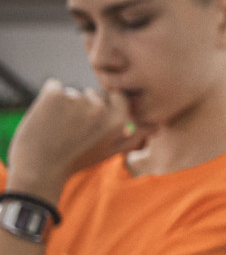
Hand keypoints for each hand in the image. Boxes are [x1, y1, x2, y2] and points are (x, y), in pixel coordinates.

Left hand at [5, 81, 147, 199]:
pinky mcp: (53, 95)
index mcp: (117, 121)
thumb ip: (135, 137)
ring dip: (64, 105)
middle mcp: (100, 108)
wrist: (39, 169)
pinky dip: (48, 98)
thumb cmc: (76, 160)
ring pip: (72, 92)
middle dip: (83, 107)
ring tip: (57, 128)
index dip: (104, 108)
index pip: (117, 96)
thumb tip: (158, 126)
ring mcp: (76, 99)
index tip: (91, 125)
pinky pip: (53, 86)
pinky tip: (45, 118)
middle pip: (93, 94)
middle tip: (72, 131)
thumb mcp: (110, 151)